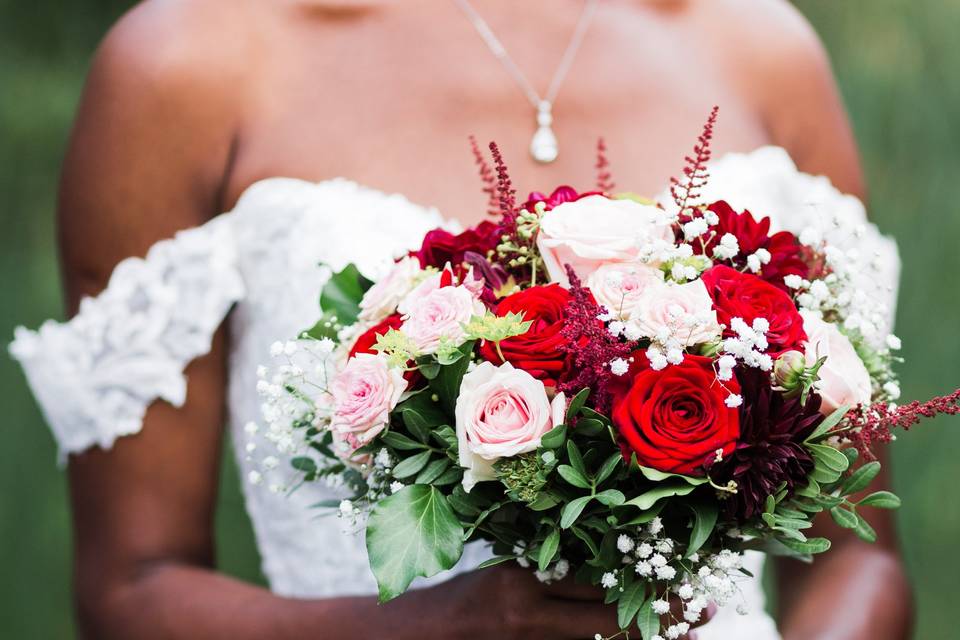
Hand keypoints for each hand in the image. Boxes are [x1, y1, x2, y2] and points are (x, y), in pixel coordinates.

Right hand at [418, 565, 711, 639]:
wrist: (428, 636)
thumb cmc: (467, 596)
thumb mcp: (509, 569)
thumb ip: (553, 567)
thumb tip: (612, 564)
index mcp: (524, 582)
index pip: (596, 580)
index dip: (644, 580)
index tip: (683, 576)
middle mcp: (531, 618)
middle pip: (610, 620)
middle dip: (661, 615)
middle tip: (703, 610)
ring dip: (646, 638)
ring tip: (688, 633)